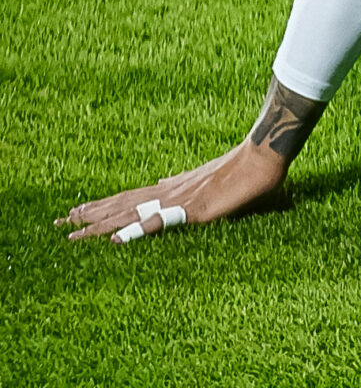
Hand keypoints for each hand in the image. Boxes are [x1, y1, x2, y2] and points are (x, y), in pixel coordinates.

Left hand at [56, 139, 290, 244]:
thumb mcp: (206, 178)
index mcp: (170, 188)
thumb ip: (180, 183)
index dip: (101, 205)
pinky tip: (117, 240)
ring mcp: (178, 201)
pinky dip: (136, 231)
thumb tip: (159, 182)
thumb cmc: (242, 168)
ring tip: (73, 231)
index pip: (127, 198)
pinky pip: (159, 223)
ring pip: (131, 213)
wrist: (262, 158)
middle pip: (120, 205)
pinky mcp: (193, 210)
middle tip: (59, 222)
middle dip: (88, 215)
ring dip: (100, 224)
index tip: (76, 211)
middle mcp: (167, 192)